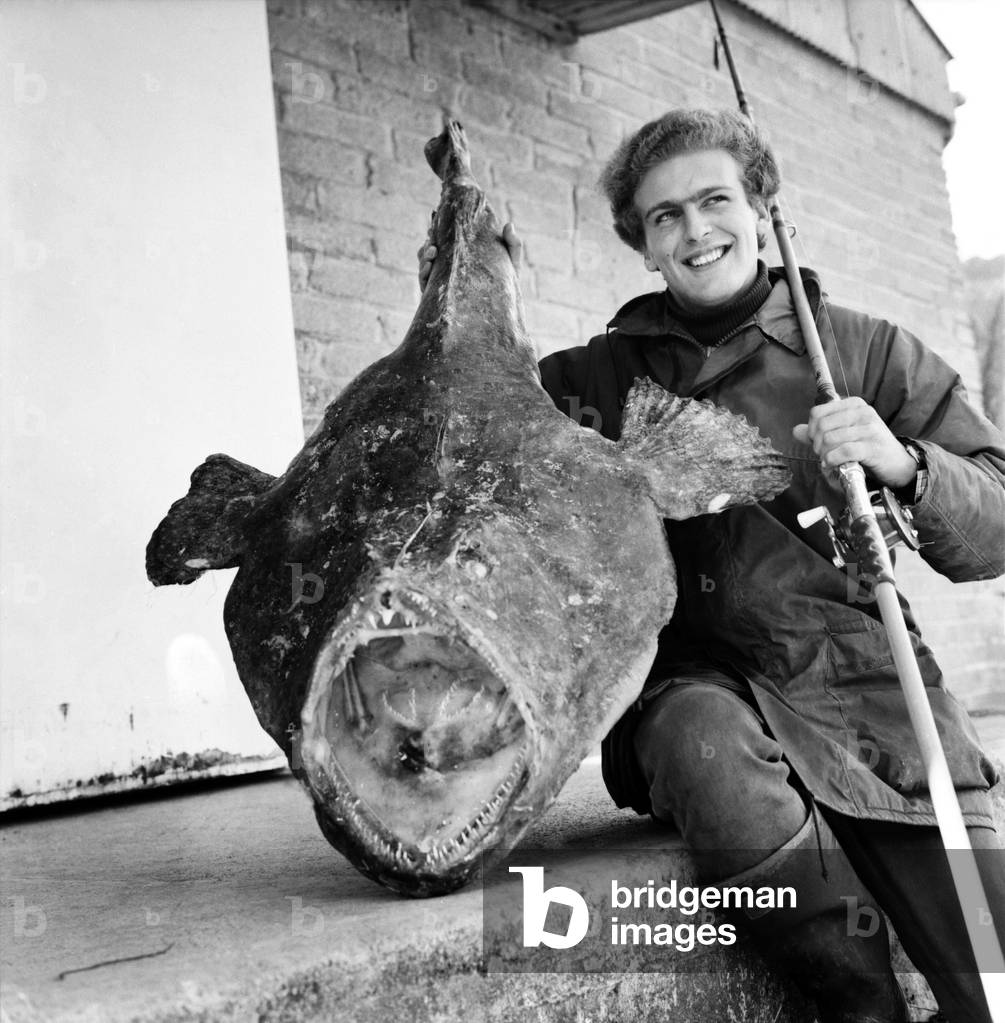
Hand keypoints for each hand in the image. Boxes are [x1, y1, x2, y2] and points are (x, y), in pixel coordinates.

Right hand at [417, 219, 522, 290]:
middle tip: (432, 236)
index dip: (439, 231)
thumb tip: (509, 224)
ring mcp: (442, 284)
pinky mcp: (438, 299)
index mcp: (463, 258)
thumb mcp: (512, 265)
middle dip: (429, 242)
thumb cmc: (507, 289)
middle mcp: (450, 270)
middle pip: (432, 251)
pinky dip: (422, 273)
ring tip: (432, 251)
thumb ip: (513, 245)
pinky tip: (428, 267)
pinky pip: (424, 284)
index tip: (437, 223)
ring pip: (425, 265)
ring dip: (424, 256)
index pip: (447, 241)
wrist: (503, 316)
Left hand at [792, 396, 916, 487]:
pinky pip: (844, 451)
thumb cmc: (867, 446)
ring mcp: (869, 428)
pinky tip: (832, 464)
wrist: (897, 462)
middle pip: (821, 425)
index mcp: (853, 404)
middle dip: (816, 443)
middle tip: (821, 453)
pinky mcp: (873, 446)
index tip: (816, 441)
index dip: (811, 429)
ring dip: (823, 454)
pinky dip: (832, 460)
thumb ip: (819, 432)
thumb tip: (796, 430)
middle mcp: (862, 412)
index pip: (818, 412)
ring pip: (830, 438)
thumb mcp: (843, 434)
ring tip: (828, 459)